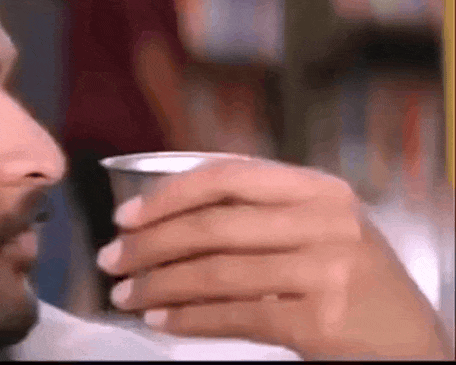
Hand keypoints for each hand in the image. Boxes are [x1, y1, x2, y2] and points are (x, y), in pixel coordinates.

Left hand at [96, 158, 453, 359]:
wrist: (411, 345)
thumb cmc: (353, 285)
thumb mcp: (318, 230)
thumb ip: (258, 214)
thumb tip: (164, 218)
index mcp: (319, 189)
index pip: (227, 175)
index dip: (167, 194)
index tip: (125, 216)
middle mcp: (326, 222)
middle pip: (212, 225)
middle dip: (149, 245)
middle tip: (111, 261)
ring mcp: (326, 269)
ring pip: (216, 272)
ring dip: (159, 286)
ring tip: (126, 295)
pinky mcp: (321, 319)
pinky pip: (235, 315)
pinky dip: (188, 319)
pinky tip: (162, 321)